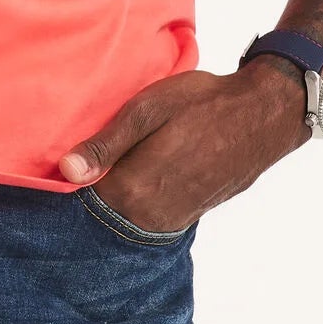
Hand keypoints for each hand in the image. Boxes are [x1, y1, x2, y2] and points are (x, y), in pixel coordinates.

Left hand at [58, 59, 311, 230]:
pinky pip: (147, 216)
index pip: (80, 198)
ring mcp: (171, 220)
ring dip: (114, 195)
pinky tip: (140, 172)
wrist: (263, 116)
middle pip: (101, 211)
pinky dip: (137, 200)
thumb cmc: (202, 103)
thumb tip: (66, 171)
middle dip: (90, 189)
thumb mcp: (149, 109)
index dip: (69, 178)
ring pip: (124, 215)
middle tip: (87, 157)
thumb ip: (106, 144)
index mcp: (134, 189)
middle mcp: (150, 215)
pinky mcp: (187, 216)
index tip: (59, 160)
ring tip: (113, 162)